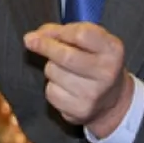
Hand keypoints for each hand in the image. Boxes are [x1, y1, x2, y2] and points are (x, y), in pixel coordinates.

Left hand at [23, 22, 133, 138]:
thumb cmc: (96, 62)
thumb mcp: (92, 41)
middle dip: (44, 46)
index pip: (81, 34)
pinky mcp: (80, 110)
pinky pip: (51, 92)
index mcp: (112, 50)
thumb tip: (35, 36)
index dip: (59, 31)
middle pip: (65, 55)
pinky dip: (51, 86)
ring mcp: (93, 94)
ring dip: (50, 67)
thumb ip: (66, 32)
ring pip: (53, 72)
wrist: (112, 100)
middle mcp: (106, 72)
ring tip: (63, 70)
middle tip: (30, 40)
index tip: (44, 31)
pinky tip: (63, 86)